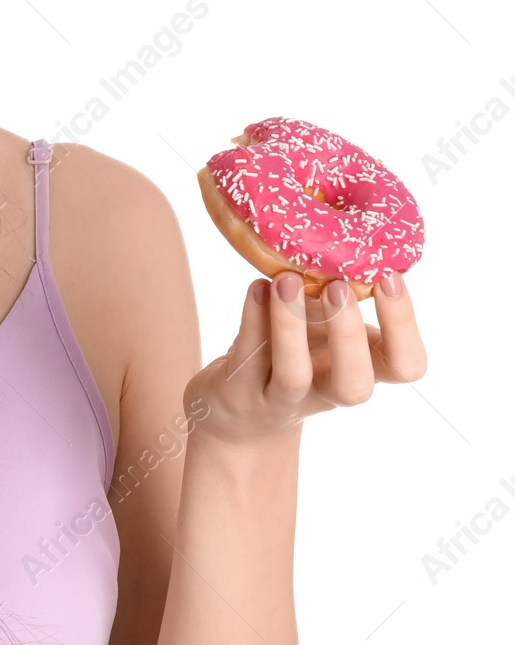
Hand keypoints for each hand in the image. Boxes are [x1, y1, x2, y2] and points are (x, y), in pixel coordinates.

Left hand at [186, 269, 425, 447]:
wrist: (238, 414)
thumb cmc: (294, 355)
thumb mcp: (323, 327)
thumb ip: (338, 294)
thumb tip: (349, 230)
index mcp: (363, 370)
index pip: (406, 365)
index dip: (405, 326)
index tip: (390, 276)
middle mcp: (327, 391)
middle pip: (355, 386)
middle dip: (348, 334)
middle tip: (337, 286)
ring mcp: (282, 398)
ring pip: (294, 375)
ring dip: (291, 325)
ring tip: (286, 279)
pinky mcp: (239, 392)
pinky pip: (248, 357)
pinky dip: (253, 318)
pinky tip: (255, 286)